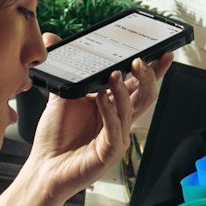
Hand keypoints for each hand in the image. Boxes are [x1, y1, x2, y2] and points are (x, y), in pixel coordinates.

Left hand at [21, 41, 169, 204]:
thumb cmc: (55, 137)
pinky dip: (109, 111)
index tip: (162, 51)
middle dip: (147, 76)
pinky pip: (114, 128)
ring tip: (114, 73)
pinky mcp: (109, 153)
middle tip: (140, 60)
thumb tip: (54, 37)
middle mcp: (119, 121)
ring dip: (124, 90)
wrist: (44, 168)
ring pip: (131, 110)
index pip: (137, 85)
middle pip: (144, 96)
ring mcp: (116, 137)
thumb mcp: (60, 96)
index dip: (152, 69)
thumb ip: (64, 69)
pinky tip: (101, 98)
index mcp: (112, 107)